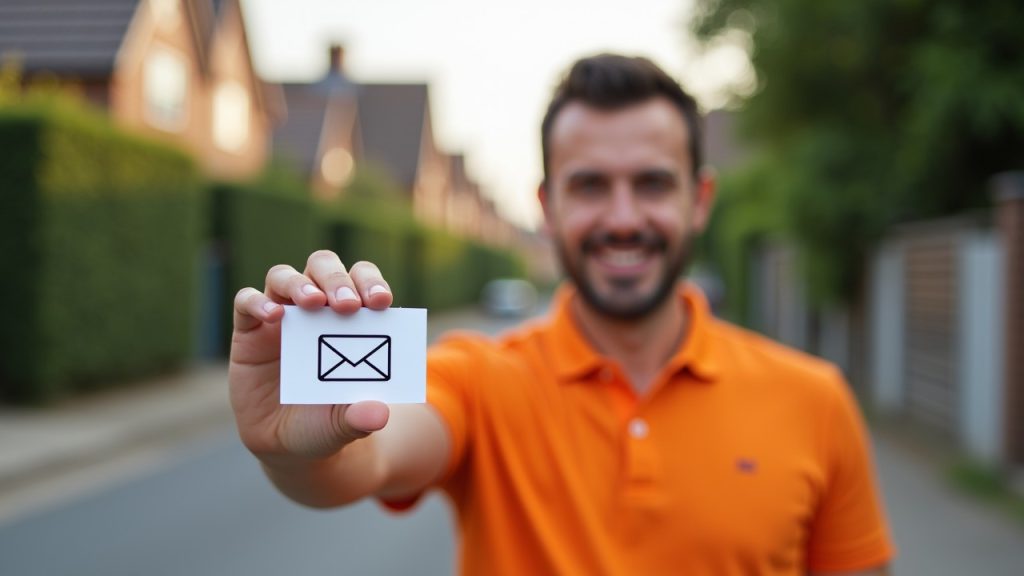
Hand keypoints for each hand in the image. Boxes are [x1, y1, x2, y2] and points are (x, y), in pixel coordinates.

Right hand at [229, 250, 393, 466]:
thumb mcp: (345, 423)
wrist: (288, 446)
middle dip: (338, 279)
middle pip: (323, 267)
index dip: (371, 283)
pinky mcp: (248, 331)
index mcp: (350, 319)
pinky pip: (246, 302)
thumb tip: (378, 414)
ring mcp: (280, 317)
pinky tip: (274, 316)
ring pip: (283, 276)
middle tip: (349, 304)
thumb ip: (360, 416)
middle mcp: (314, 309)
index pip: (362, 282)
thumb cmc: (326, 421)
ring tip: (313, 303)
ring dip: (300, 284)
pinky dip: (257, 302)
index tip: (382, 302)